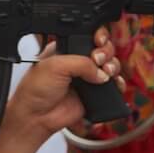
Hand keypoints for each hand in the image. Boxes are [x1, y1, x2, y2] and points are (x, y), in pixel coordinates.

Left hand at [8, 27, 122, 138]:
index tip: (98, 41)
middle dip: (106, 52)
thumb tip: (101, 71)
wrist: (36, 116)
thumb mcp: (56, 66)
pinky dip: (117, 84)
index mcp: (67, 49)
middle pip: (104, 49)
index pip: (89, 36)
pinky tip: (112, 83)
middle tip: (98, 59)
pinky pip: (112, 87)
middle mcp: (78, 62)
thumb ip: (82, 63)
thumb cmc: (36, 89)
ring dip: (113, 66)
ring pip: (110, 66)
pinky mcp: (93, 94)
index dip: (98, 36)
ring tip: (105, 72)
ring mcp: (87, 78)